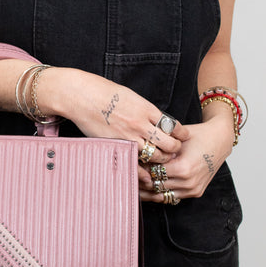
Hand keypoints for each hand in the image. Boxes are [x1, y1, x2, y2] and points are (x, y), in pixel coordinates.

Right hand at [50, 69, 189, 163]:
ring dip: (161, 160)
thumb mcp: (131, 96)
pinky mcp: (116, 145)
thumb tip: (155, 118)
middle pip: (168, 143)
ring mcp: (129, 136)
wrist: (82, 96)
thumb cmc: (104, 92)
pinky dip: (144, 170)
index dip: (181, 133)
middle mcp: (141, 123)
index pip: (173, 125)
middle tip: (175, 152)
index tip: (184, 137)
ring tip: (163, 161)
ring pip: (155, 155)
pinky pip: (136, 162)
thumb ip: (144, 109)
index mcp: (146, 109)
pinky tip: (148, 174)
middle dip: (175, 149)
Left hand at [138, 115, 233, 201]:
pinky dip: (160, 193)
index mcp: (183, 168)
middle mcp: (188, 182)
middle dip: (140, 180)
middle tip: (126, 175)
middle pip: (155, 186)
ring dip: (147, 190)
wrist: (220, 140)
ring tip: (132, 184)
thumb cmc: (197, 135)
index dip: (139, 168)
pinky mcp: (195, 193)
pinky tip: (147, 188)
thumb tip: (137, 155)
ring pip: (162, 195)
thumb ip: (158, 149)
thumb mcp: (176, 139)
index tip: (129, 164)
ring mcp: (192, 189)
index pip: (152, 173)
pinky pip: (172, 197)